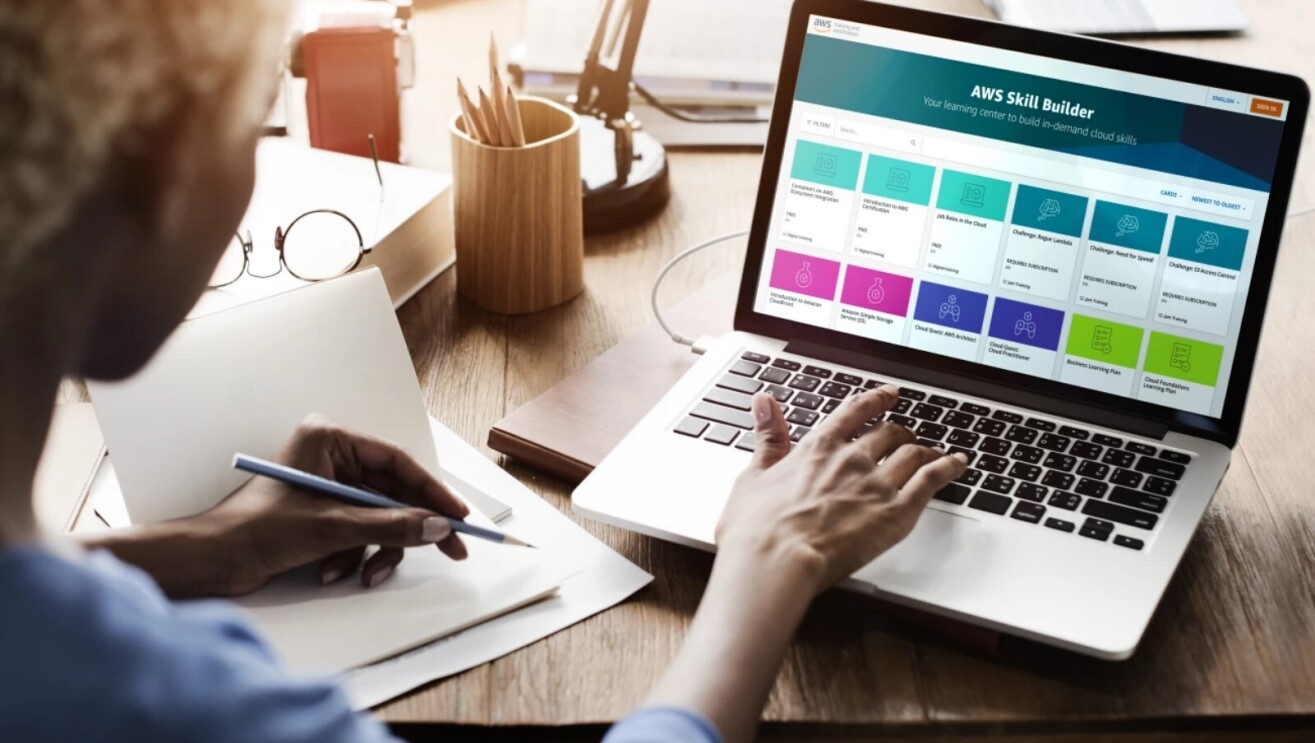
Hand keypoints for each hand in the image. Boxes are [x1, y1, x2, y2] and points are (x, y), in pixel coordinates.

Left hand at [90, 416, 471, 598]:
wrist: (210, 561)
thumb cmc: (255, 529)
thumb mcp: (333, 527)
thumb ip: (391, 525)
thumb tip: (438, 527)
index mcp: (330, 440)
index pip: (397, 462)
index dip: (432, 491)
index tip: (458, 515)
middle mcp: (331, 458)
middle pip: (393, 492)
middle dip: (412, 527)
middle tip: (450, 548)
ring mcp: (327, 488)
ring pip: (380, 518)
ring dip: (376, 549)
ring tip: (365, 573)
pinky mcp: (321, 515)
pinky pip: (360, 533)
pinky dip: (355, 555)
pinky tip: (333, 571)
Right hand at [715, 385, 966, 595]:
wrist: (776, 560)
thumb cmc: (758, 529)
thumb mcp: (753, 474)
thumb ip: (767, 436)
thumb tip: (764, 403)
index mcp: (819, 447)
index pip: (855, 411)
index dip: (875, 399)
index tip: (888, 394)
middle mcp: (852, 458)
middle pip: (889, 432)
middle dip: (901, 431)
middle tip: (907, 435)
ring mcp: (877, 484)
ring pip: (914, 453)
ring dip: (927, 449)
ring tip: (935, 452)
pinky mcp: (896, 513)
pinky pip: (931, 481)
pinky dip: (949, 468)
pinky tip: (958, 465)